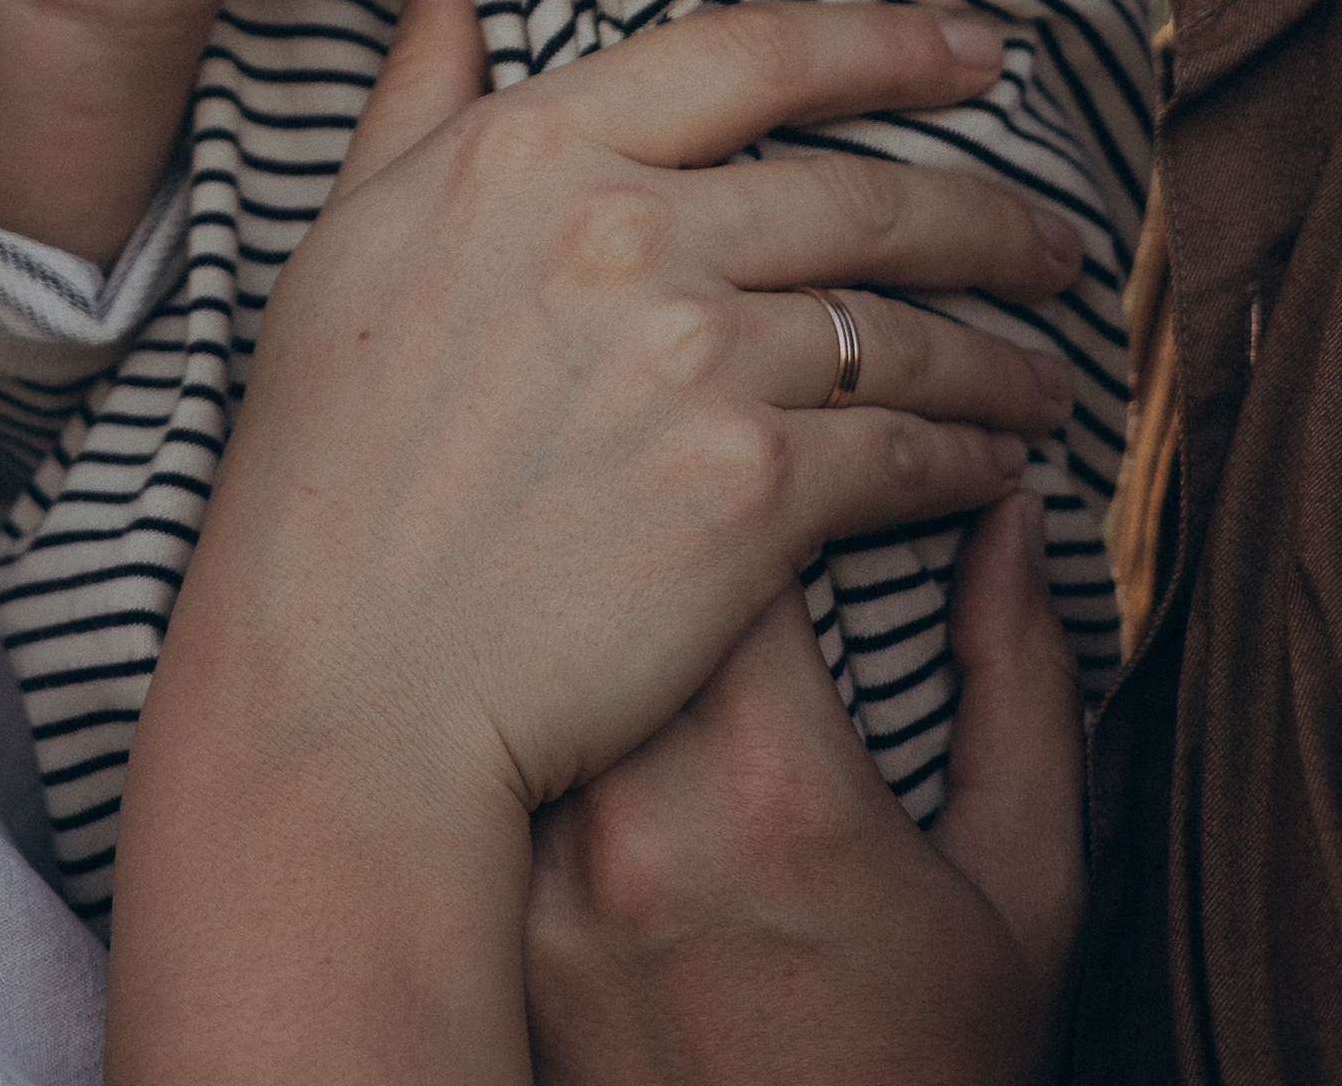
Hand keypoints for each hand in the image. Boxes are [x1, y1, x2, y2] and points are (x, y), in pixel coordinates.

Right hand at [108, 0, 1085, 1085]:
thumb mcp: (352, 223)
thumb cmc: (327, 456)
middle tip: (1055, 240)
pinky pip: (904, 453)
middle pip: (864, 194)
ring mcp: (695, 355)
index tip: (980, 48)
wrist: (344, 676)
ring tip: (1044, 375)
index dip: (890, 44)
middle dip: (989, 216)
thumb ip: (421, 70)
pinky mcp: (751, 489)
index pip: (753, 52)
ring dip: (998, 355)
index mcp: (533, 147)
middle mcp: (626, 227)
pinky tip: (996, 470)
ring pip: (900, 330)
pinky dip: (970, 461)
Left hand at [525, 497, 1084, 1084]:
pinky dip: (535, 740)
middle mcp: (640, 815)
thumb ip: (1017, 685)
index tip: (778, 494)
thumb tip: (1006, 514)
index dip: (754, 490)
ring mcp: (546, 881)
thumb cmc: (933, 1070)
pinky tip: (561, 732)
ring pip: (545, 673)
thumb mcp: (1021, 891)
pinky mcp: (496, 937)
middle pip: (620, 593)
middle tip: (695, 552)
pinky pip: (500, 780)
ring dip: (590, 640)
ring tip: (629, 640)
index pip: (731, 534)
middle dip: (662, 556)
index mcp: (778, 782)